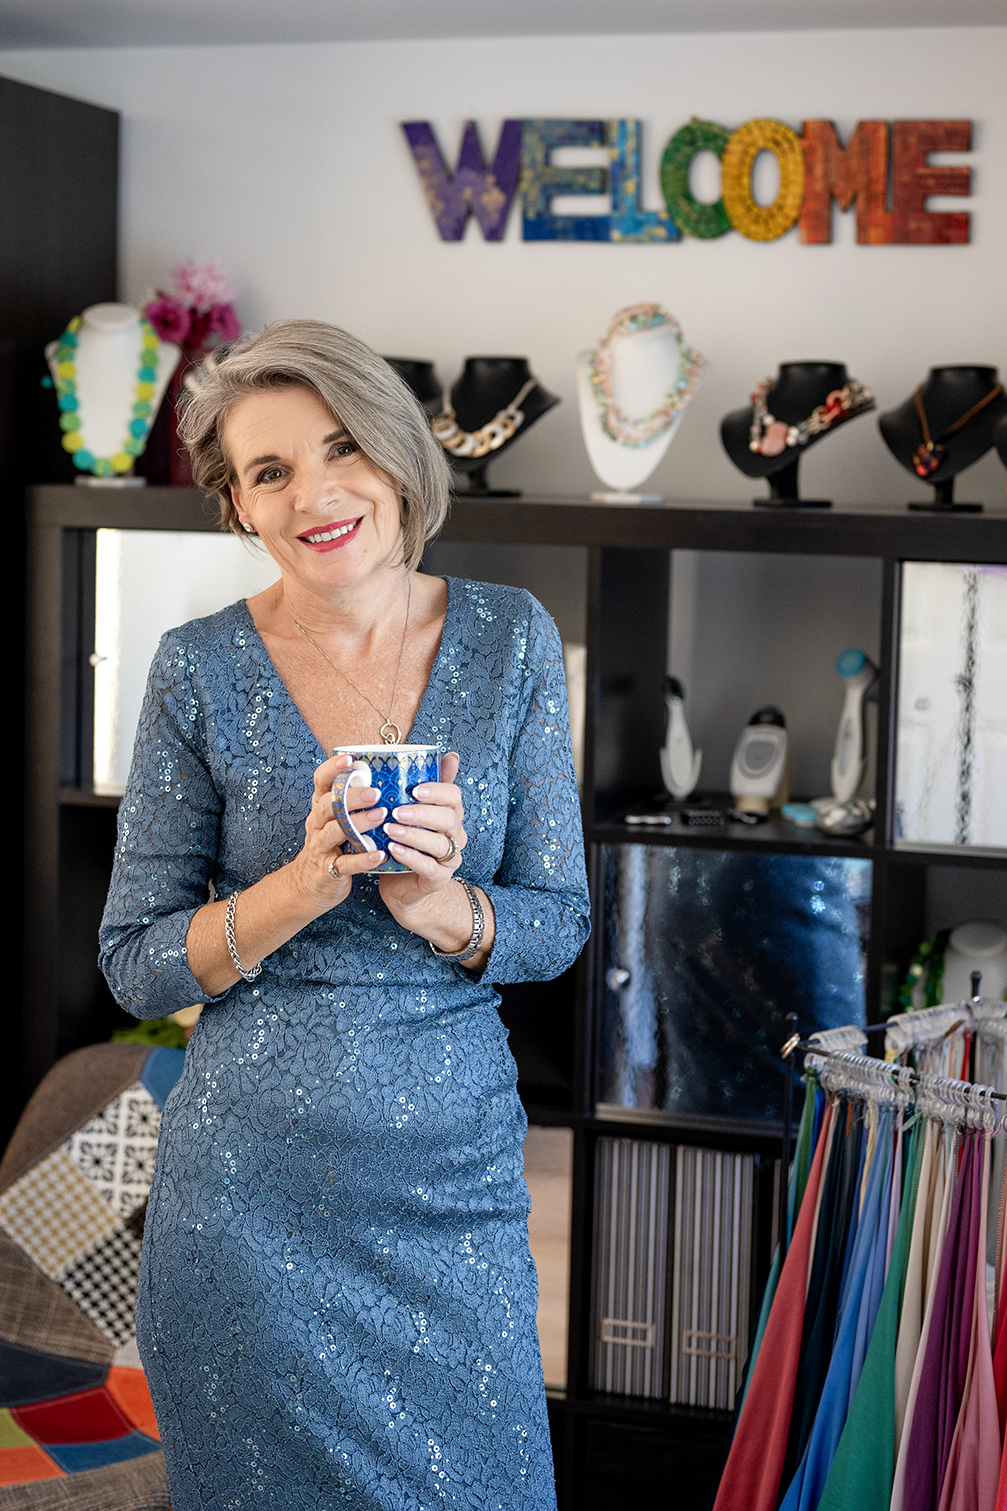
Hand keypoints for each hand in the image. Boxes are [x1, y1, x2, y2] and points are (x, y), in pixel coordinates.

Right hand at [290, 752, 387, 910]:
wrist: (309, 885)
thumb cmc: (331, 846)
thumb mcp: (335, 821)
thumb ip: (352, 802)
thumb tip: (385, 775)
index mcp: (320, 808)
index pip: (321, 783)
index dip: (332, 770)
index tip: (350, 759)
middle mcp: (317, 824)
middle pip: (329, 806)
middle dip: (351, 797)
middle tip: (375, 792)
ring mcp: (321, 847)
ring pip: (335, 832)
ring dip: (359, 823)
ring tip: (381, 816)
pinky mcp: (329, 870)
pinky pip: (346, 863)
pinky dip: (363, 859)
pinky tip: (380, 854)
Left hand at [377, 752, 466, 917]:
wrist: (404, 886)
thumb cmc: (406, 842)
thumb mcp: (413, 812)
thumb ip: (426, 785)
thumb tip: (449, 754)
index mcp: (451, 815)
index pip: (454, 796)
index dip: (437, 791)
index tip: (414, 789)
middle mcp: (455, 835)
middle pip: (449, 819)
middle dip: (423, 813)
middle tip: (397, 810)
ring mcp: (449, 858)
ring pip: (440, 844)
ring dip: (414, 835)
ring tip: (390, 829)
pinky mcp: (438, 878)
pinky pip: (428, 867)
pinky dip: (411, 857)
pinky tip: (392, 850)